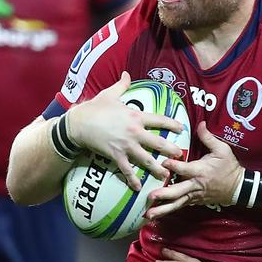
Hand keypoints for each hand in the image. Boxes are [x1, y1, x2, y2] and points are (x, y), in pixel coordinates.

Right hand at [66, 71, 183, 191]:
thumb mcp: (109, 94)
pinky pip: (127, 170)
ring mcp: (126, 145)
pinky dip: (132, 179)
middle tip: (180, 156)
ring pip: (146, 159)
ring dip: (157, 168)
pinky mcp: (116, 155)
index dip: (173, 124)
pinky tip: (139, 187)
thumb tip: (127, 73)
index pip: (160, 120)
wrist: (79, 123)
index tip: (182, 129)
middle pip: (158, 143)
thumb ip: (122, 85)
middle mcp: (134, 132)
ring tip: (166, 175)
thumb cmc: (94, 108)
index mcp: (136, 116)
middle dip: (171, 150)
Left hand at [145, 121, 242, 218]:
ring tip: (149, 214)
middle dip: (165, 194)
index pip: (185, 169)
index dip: (174, 166)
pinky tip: (154, 215)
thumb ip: (208, 138)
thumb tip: (200, 123)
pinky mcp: (193, 202)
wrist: (238, 188)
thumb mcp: (223, 150)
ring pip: (177, 203)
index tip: (163, 163)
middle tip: (151, 196)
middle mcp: (195, 185)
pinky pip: (179, 207)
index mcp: (201, 171)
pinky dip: (167, 211)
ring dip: (162, 209)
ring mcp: (194, 196)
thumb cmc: (229, 167)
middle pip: (178, 191)